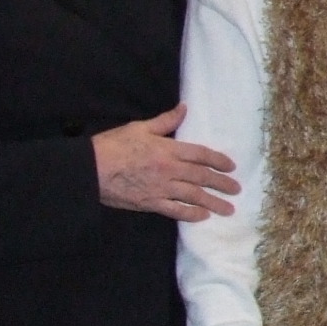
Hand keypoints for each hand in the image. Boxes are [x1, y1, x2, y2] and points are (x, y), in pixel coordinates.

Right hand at [96, 105, 238, 220]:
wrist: (90, 169)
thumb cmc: (113, 145)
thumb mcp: (140, 127)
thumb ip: (165, 121)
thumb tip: (184, 109)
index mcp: (168, 149)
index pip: (201, 154)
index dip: (218, 160)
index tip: (231, 167)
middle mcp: (169, 169)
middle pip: (202, 176)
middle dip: (222, 183)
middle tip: (236, 189)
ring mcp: (161, 188)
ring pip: (194, 196)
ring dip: (213, 203)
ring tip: (228, 209)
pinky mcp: (150, 202)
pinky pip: (175, 210)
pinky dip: (191, 214)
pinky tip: (202, 217)